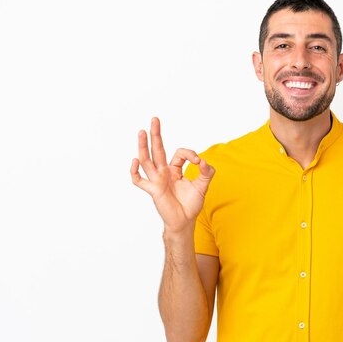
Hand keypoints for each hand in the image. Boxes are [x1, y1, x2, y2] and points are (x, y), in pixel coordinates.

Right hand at [130, 117, 214, 233]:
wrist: (184, 222)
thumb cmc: (190, 205)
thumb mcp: (203, 186)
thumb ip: (207, 173)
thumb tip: (204, 161)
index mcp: (175, 170)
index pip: (178, 154)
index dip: (190, 154)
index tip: (199, 161)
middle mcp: (164, 173)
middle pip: (157, 150)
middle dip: (156, 135)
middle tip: (155, 119)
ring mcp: (157, 181)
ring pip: (147, 161)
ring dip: (144, 146)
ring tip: (142, 132)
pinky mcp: (153, 191)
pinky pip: (140, 181)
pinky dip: (135, 172)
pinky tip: (135, 161)